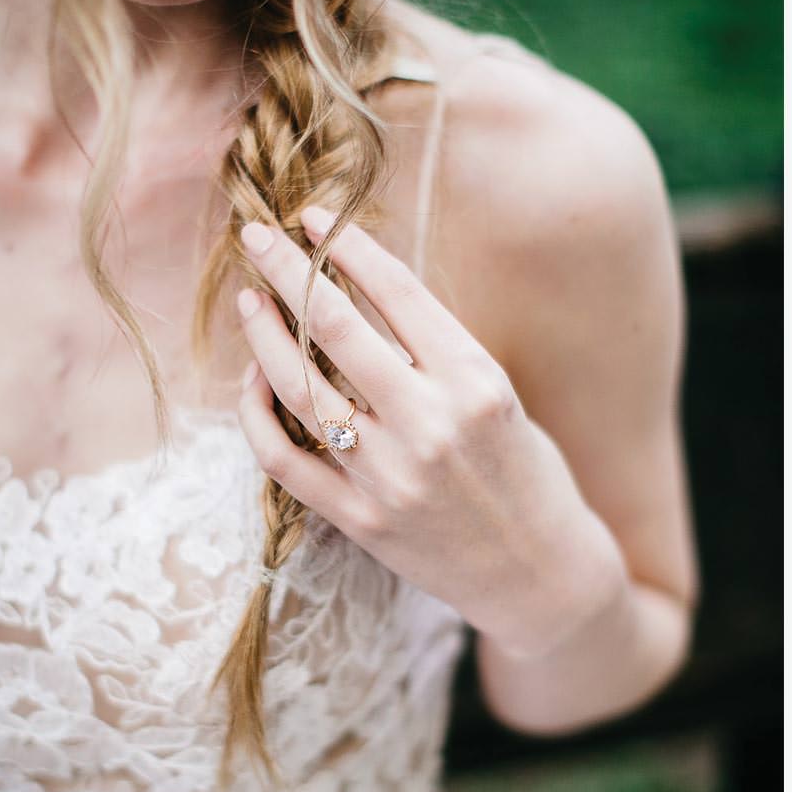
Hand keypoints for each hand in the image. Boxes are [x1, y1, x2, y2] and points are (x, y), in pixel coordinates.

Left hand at [233, 204, 625, 659]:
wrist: (540, 572)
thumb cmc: (525, 474)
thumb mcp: (500, 399)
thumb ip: (437, 355)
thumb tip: (358, 295)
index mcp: (476, 382)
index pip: (396, 292)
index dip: (346, 246)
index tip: (313, 218)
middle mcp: (431, 423)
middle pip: (335, 326)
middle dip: (287, 270)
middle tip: (258, 235)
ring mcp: (390, 475)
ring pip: (298, 387)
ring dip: (264, 334)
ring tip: (251, 301)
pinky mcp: (360, 519)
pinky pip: (284, 456)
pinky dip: (257, 413)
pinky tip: (255, 381)